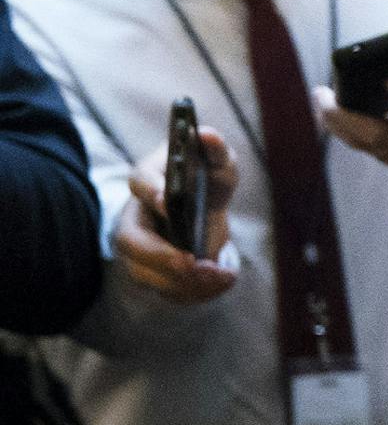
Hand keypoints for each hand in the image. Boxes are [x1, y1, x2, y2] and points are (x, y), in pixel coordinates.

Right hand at [115, 127, 239, 303]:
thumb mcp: (217, 160)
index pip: (140, 182)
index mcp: (148, 179)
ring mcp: (139, 247)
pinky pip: (164, 288)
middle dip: (159, 255)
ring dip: (178, 280)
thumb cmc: (205, 175)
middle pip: (131, 241)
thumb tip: (208, 134)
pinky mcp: (152, 270)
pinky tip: (219, 283)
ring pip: (143, 272)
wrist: (202, 202)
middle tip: (190, 263)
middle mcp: (135, 215)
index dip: (152, 192)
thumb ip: (216, 149)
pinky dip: (192, 290)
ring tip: (215, 276)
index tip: (168, 201)